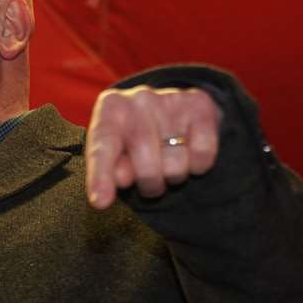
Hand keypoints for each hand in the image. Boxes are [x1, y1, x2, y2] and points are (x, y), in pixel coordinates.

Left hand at [85, 87, 221, 208]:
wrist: (167, 109)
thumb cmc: (130, 139)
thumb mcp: (112, 153)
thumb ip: (108, 169)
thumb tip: (122, 178)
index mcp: (109, 110)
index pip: (103, 148)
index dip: (101, 178)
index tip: (100, 203)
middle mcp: (139, 99)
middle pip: (146, 163)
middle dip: (149, 185)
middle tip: (149, 183)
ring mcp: (171, 99)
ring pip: (176, 164)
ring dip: (173, 177)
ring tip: (167, 164)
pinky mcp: (200, 105)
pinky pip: (203, 154)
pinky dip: (197, 166)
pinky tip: (187, 153)